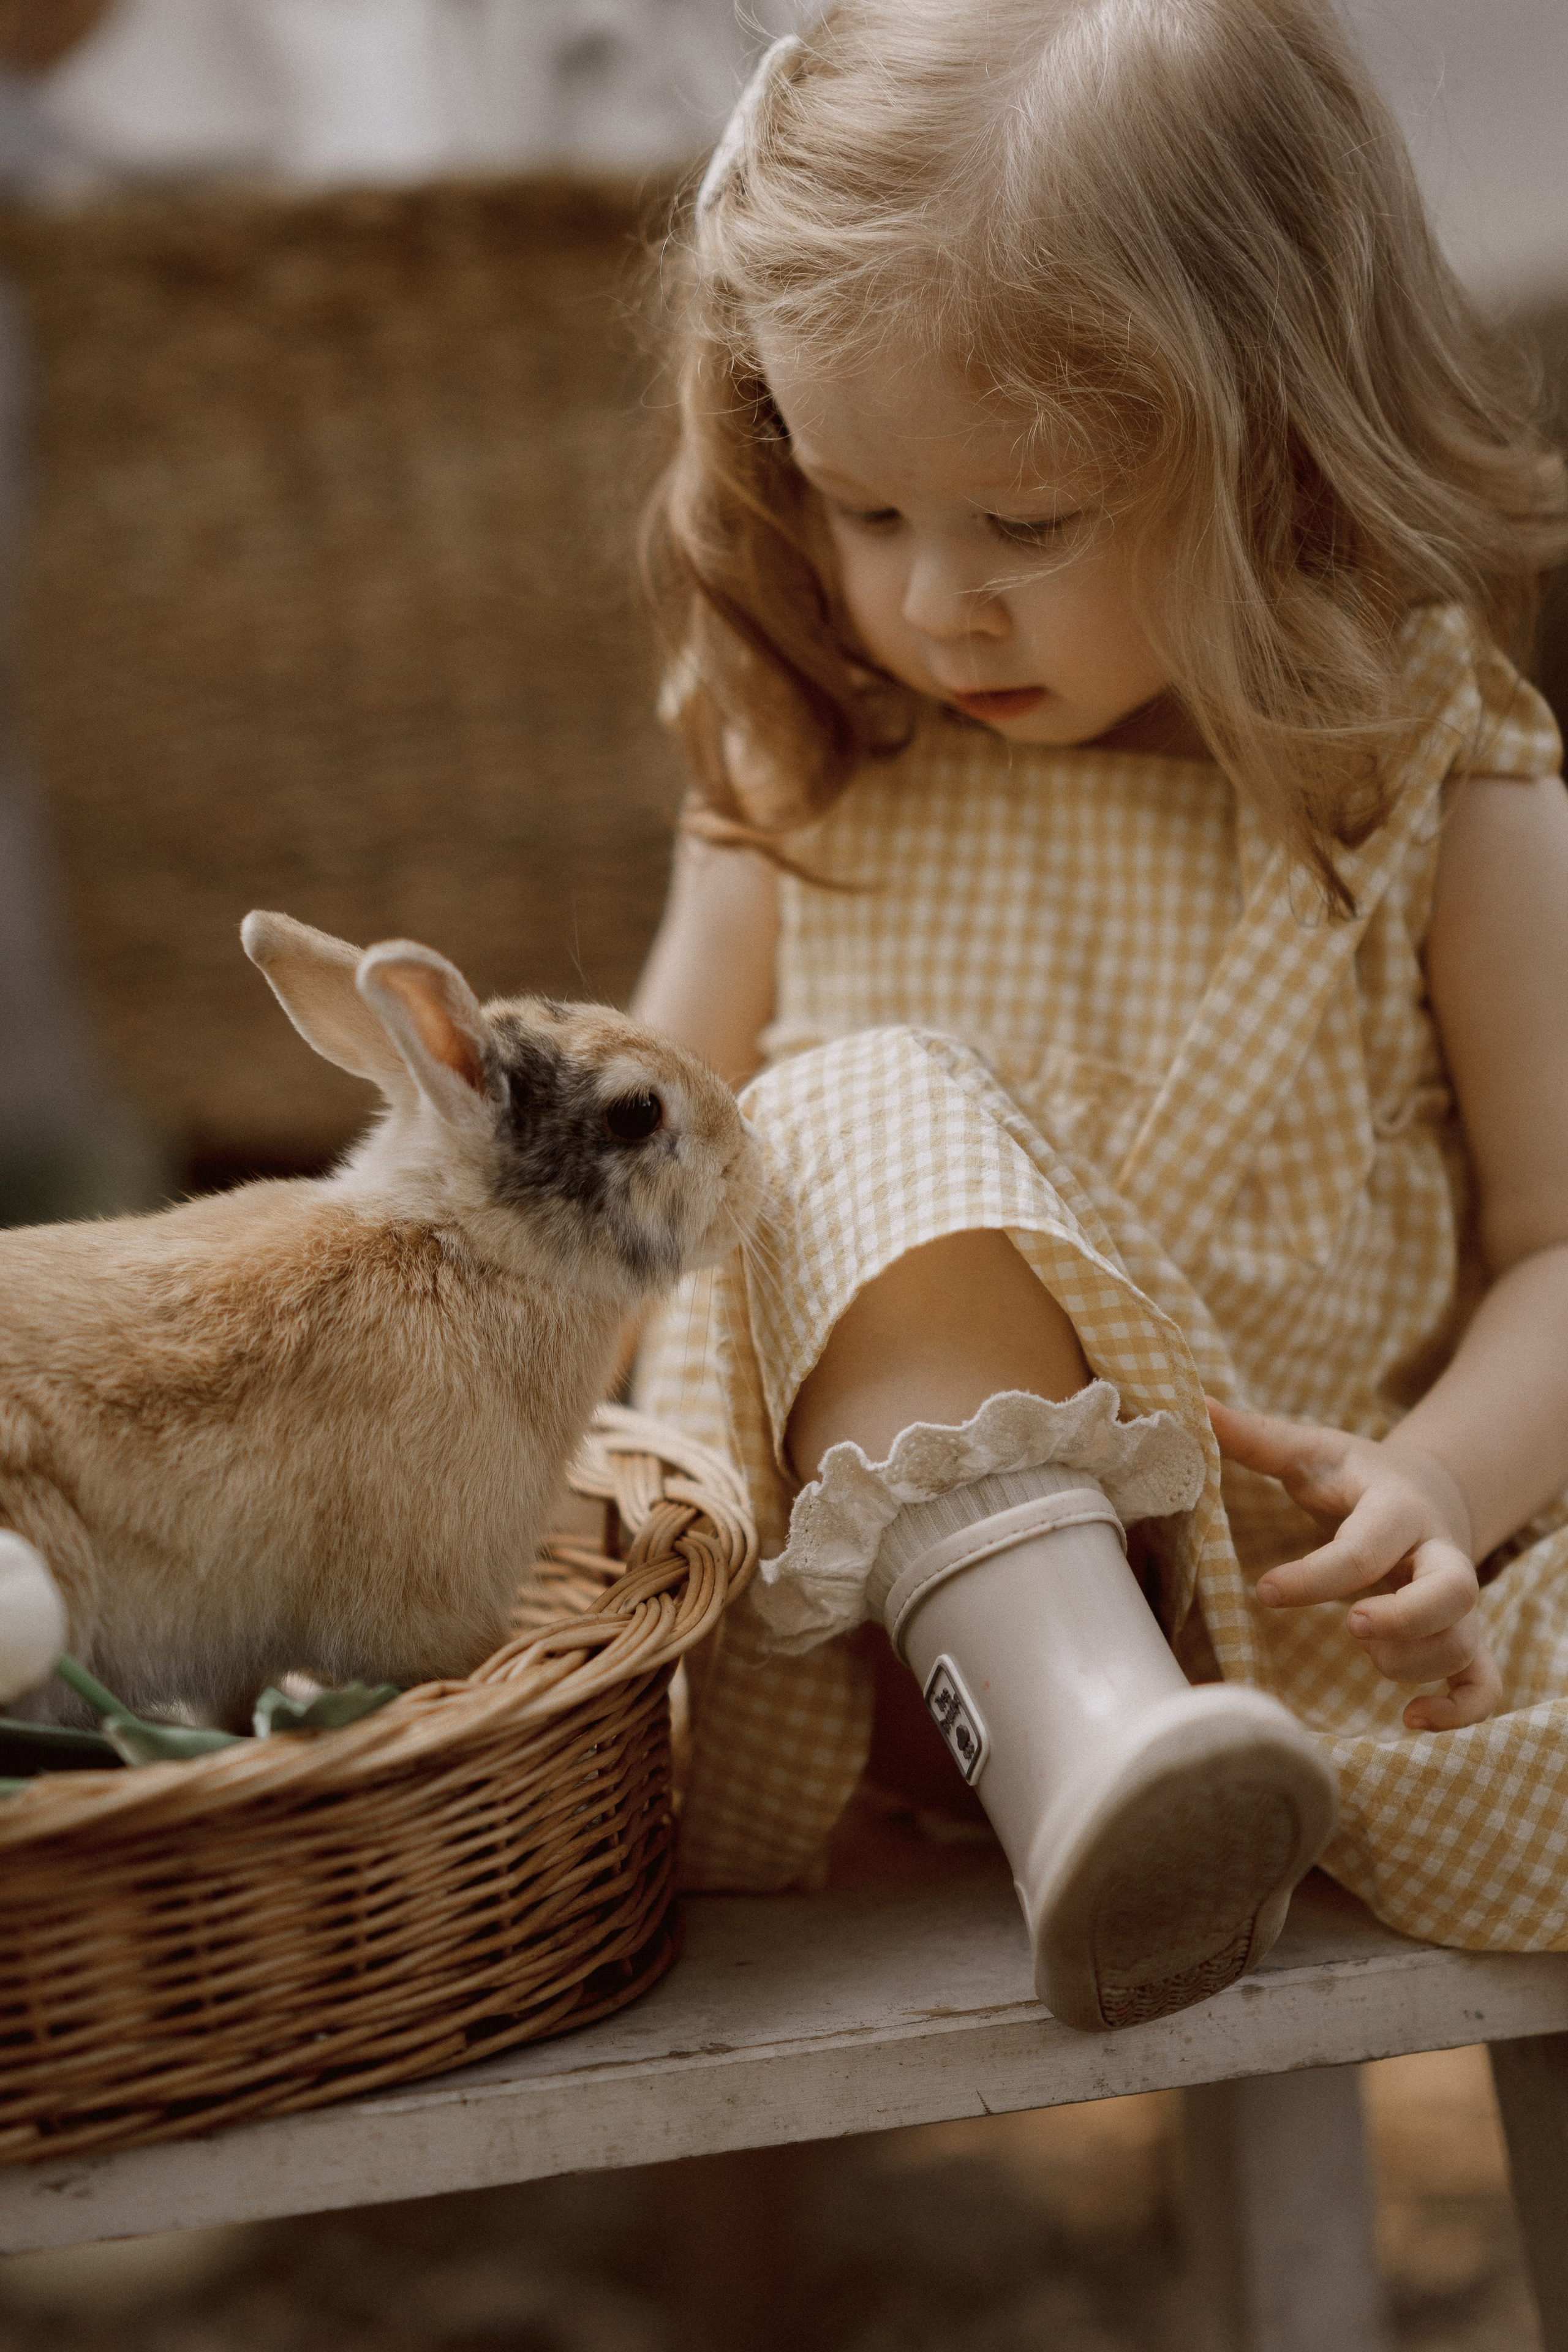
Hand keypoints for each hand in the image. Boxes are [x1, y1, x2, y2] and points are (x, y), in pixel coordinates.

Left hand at [1207, 1399, 1502, 1731]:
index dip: (1317, 1575)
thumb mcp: (1311, 1451)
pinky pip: (1483, 1682)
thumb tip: (1196, 1405)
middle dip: (1407, 1616)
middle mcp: (1437, 1554)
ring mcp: (1456, 1600)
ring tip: (1366, 1658)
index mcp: (1396, 1508)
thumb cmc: (1352, 1476)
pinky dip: (1461, 1710)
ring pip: (1462, 1641)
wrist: (1422, 1491)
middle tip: (1353, 1625)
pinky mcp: (1463, 1634)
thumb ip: (1257, 1437)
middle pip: (1454, 1590)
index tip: (1264, 1591)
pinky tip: (1411, 1720)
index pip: (1366, 1545)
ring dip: (1414, 1661)